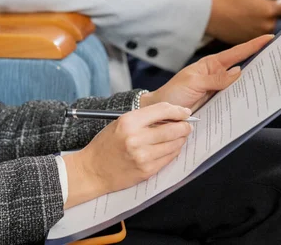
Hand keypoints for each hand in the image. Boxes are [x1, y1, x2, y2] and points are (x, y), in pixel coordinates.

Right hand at [63, 103, 192, 207]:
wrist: (93, 171)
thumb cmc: (106, 145)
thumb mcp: (121, 123)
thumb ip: (144, 118)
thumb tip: (171, 114)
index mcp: (129, 122)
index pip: (163, 110)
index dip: (178, 110)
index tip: (185, 111)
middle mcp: (136, 138)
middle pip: (173, 129)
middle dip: (185, 126)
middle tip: (187, 125)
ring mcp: (143, 156)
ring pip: (174, 144)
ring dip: (181, 139)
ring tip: (180, 136)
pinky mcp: (147, 170)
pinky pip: (169, 158)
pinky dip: (174, 151)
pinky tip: (171, 148)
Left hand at [141, 35, 273, 110]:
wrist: (162, 113)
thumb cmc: (173, 94)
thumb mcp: (193, 83)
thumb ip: (215, 79)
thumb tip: (238, 72)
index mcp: (211, 66)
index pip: (236, 53)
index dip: (253, 45)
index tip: (269, 37)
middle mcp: (218, 77)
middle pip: (243, 69)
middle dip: (260, 64)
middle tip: (279, 61)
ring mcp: (219, 91)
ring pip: (241, 86)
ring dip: (255, 85)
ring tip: (273, 82)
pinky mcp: (219, 105)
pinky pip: (235, 101)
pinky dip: (245, 100)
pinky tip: (256, 102)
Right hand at [205, 0, 280, 43]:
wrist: (206, 15)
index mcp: (269, 10)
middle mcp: (266, 25)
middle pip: (278, 16)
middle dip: (270, 8)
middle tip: (252, 2)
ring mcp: (257, 35)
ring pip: (267, 24)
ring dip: (262, 18)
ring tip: (244, 11)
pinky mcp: (248, 41)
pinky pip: (257, 32)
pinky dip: (253, 26)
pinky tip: (240, 20)